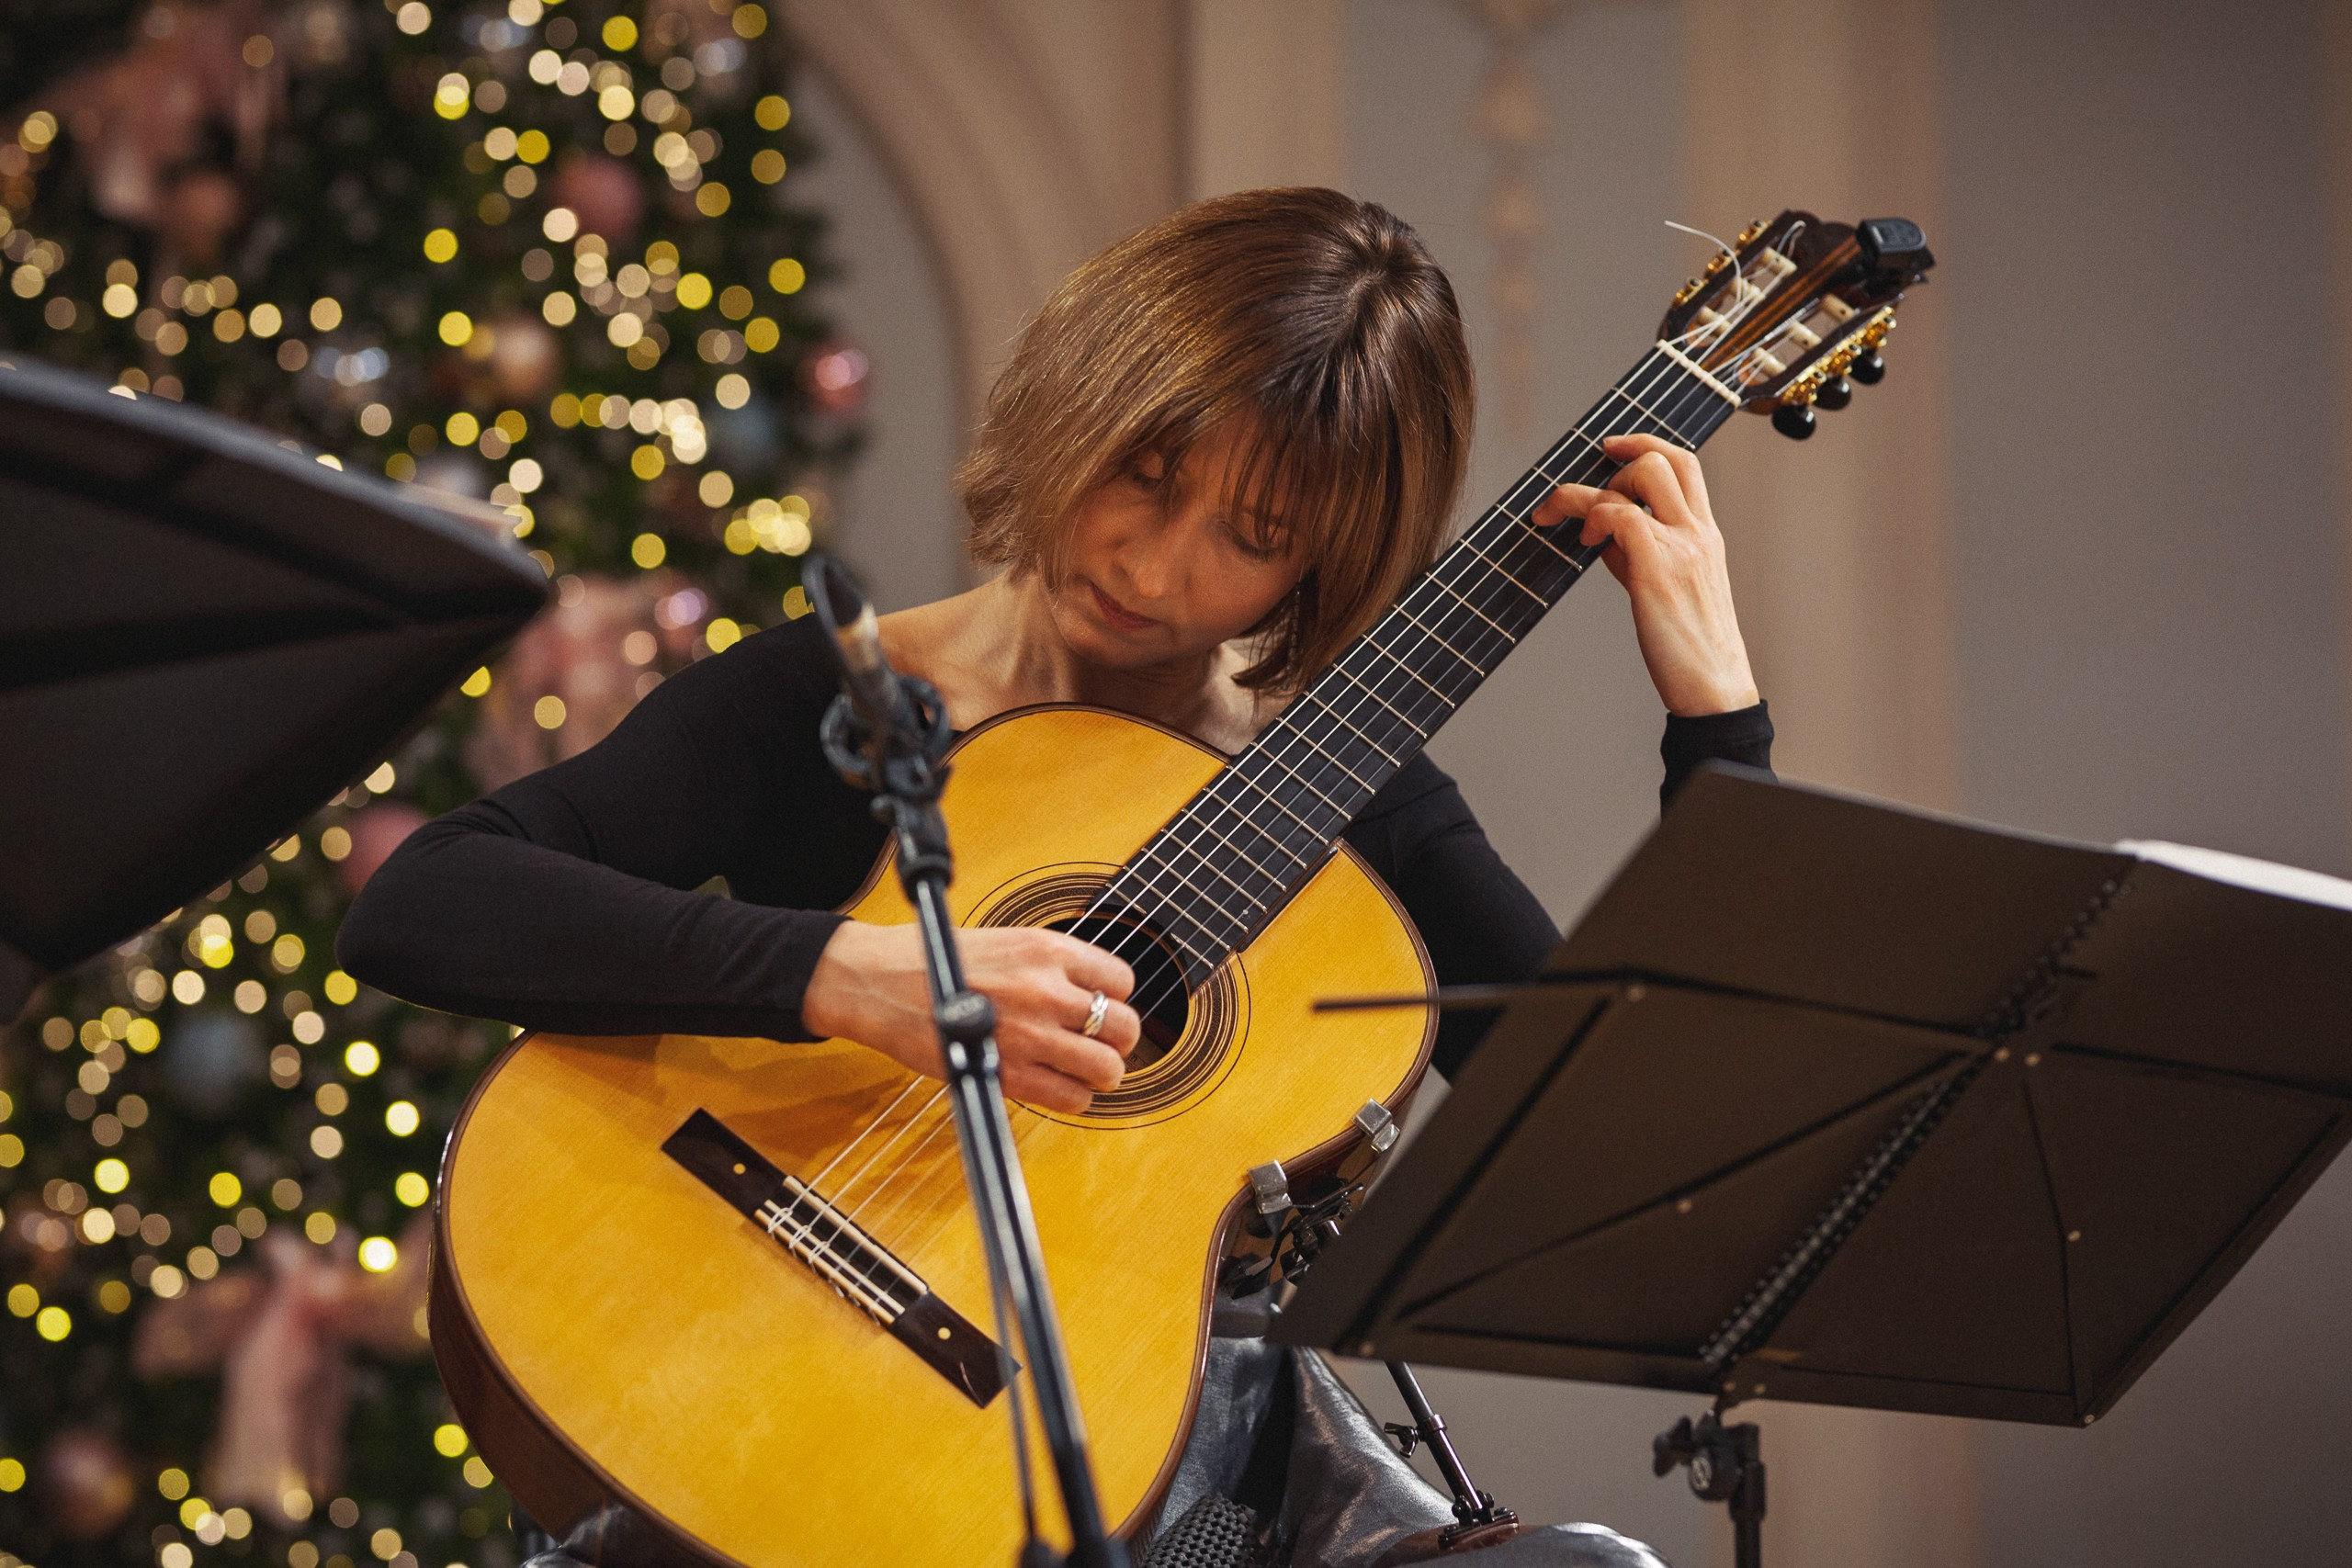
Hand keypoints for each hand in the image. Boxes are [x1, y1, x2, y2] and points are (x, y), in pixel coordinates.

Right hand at [802, 921, 1140, 1113]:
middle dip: (1117, 1041)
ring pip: (1106, 1068)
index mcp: (1047, 949)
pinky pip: (1071, 1099)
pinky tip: (1058, 1087)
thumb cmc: (936, 961)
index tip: (1100, 1008)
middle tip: (1100, 1045)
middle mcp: (1045, 989)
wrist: (881, 983)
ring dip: (1101, 1074)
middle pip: (1124, 1027)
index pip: (1121, 980)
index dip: (1115, 999)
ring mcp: (1029, 1033)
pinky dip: (1074, 1099)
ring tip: (1084, 1070)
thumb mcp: (1006, 942)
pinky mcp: (1007, 1073)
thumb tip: (1091, 994)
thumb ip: (1051, 967)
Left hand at [1537, 433, 1759, 716]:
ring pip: (1641, 475)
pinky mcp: (1658, 568)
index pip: (1686, 465)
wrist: (1713, 690)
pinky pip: (1619, 515)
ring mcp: (1682, 547)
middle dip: (1618, 457)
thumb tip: (1601, 535)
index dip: (1646, 445)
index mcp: (1706, 536)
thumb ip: (1639, 556)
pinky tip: (1584, 544)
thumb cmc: (1687, 648)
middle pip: (1666, 457)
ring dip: (1592, 490)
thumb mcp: (1667, 589)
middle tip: (1582, 487)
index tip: (1611, 449)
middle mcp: (1699, 533)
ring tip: (1571, 525)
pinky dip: (1593, 519)